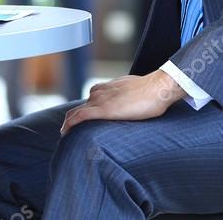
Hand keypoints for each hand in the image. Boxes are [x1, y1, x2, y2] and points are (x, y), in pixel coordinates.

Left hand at [59, 71, 186, 134]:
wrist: (157, 88)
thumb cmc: (150, 91)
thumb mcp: (132, 91)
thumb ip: (124, 98)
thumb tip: (127, 105)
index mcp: (105, 88)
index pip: (88, 102)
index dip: (81, 113)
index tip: (80, 123)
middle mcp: (99, 92)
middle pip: (79, 108)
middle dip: (72, 120)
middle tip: (68, 132)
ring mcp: (99, 99)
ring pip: (76, 112)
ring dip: (69, 124)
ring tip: (66, 135)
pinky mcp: (102, 109)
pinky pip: (79, 117)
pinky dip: (69, 124)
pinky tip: (65, 132)